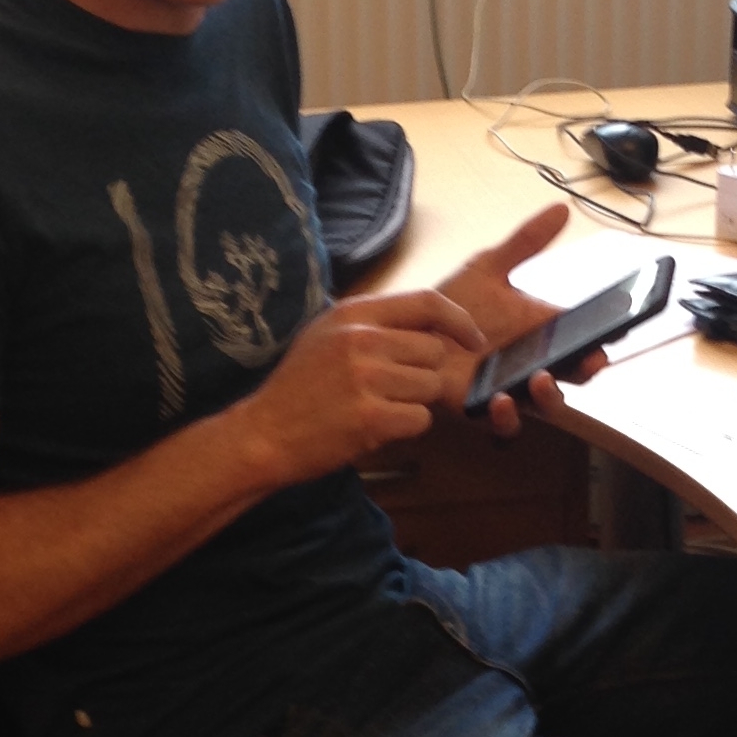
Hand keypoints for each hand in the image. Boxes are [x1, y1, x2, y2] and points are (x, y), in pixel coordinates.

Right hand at [238, 286, 484, 481]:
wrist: (263, 433)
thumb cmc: (299, 388)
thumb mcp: (328, 336)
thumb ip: (375, 326)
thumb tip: (431, 327)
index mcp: (353, 314)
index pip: (427, 302)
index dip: (459, 321)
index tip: (473, 340)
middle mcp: (362, 339)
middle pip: (434, 353)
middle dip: (423, 375)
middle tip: (388, 390)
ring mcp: (366, 378)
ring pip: (431, 388)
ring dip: (412, 404)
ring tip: (374, 407)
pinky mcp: (371, 416)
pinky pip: (420, 419)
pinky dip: (404, 428)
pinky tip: (372, 427)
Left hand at [439, 203, 607, 433]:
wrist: (408, 328)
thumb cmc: (454, 303)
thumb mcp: (488, 267)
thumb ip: (525, 242)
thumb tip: (561, 208)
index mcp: (541, 332)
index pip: (582, 342)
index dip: (601, 343)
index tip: (613, 334)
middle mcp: (532, 363)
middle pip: (574, 378)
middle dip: (586, 372)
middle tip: (591, 361)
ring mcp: (510, 388)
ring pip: (546, 406)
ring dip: (551, 397)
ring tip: (542, 379)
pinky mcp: (482, 409)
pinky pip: (504, 426)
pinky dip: (508, 418)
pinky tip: (501, 400)